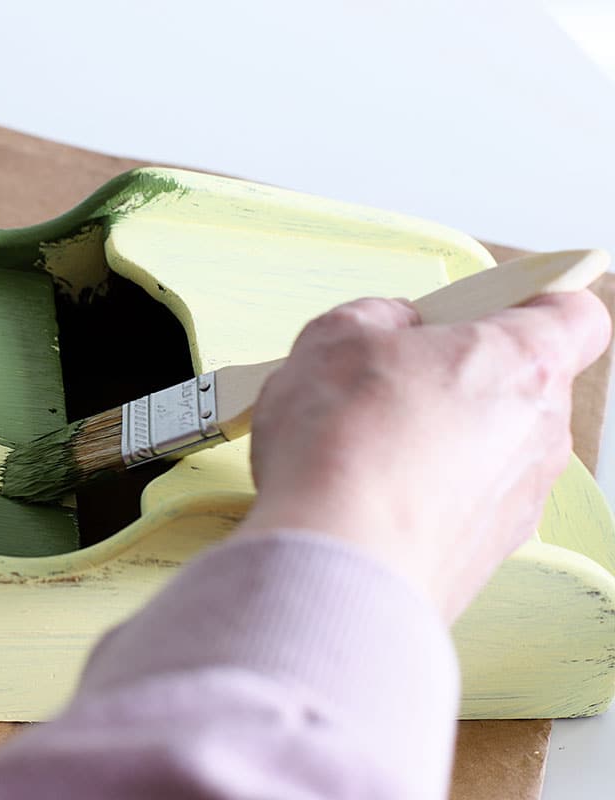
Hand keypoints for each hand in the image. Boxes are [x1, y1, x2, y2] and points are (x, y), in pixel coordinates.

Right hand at [239, 289, 611, 619]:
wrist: (336, 563)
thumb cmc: (347, 449)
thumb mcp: (334, 337)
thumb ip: (374, 317)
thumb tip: (387, 327)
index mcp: (524, 363)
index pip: (576, 314)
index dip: (533, 301)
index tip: (487, 304)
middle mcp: (540, 435)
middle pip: (520, 386)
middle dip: (460, 377)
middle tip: (390, 379)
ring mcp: (517, 503)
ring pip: (488, 450)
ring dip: (438, 440)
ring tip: (363, 447)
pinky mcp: (483, 555)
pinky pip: (461, 504)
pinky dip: (422, 495)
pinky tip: (364, 495)